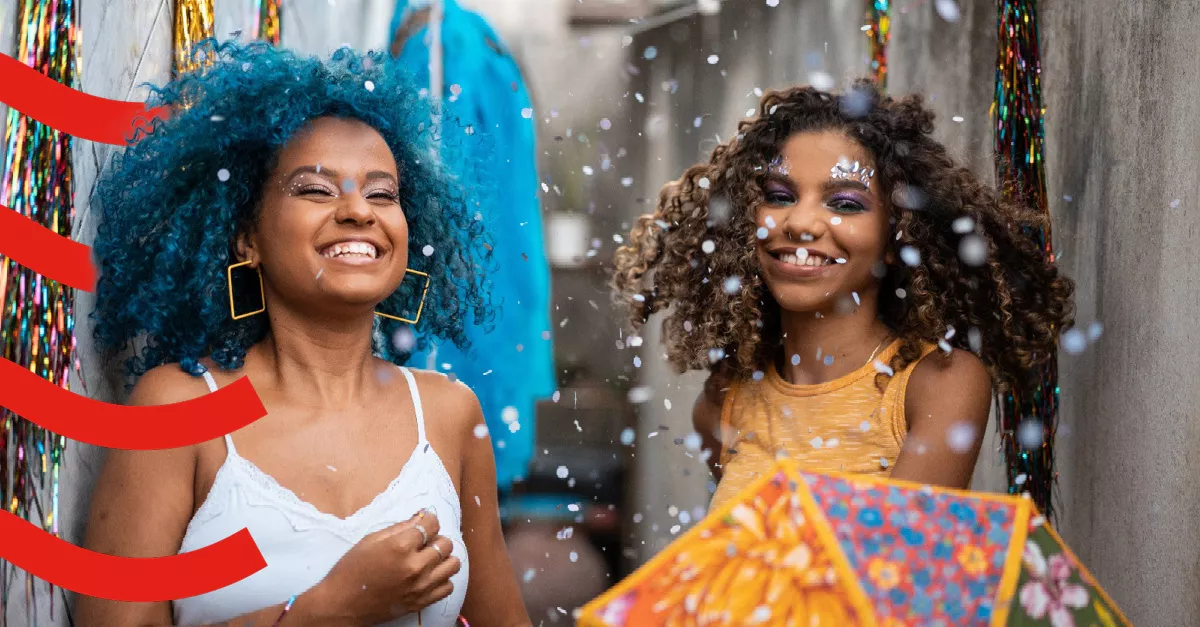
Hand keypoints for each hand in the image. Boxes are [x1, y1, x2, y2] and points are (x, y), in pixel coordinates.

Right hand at [308, 510, 460, 625]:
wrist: (342, 605)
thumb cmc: (351, 570)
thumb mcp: (370, 540)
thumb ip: (399, 527)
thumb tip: (421, 516)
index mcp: (400, 546)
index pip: (432, 524)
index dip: (428, 520)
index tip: (423, 522)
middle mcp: (415, 566)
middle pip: (445, 543)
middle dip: (436, 538)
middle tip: (423, 542)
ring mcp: (421, 586)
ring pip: (453, 564)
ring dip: (443, 558)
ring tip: (429, 558)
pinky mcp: (422, 602)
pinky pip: (448, 586)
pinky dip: (442, 579)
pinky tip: (429, 575)